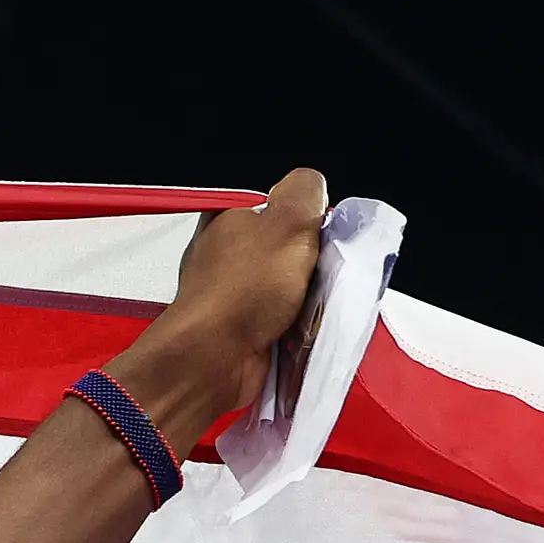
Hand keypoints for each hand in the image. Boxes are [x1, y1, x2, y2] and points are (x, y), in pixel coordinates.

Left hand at [117, 167, 329, 447]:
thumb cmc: (249, 286)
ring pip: (282, 286)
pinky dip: (292, 323)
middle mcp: (219, 254)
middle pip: (282, 249)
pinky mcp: (232, 329)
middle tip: (327, 273)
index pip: (274, 209)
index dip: (304, 222)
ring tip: (319, 304)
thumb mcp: (287, 221)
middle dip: (309, 262)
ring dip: (305, 297)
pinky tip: (305, 328)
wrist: (215, 357)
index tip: (322, 238)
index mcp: (224, 221)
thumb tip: (310, 185)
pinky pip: (274, 319)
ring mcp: (224, 294)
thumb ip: (303, 193)